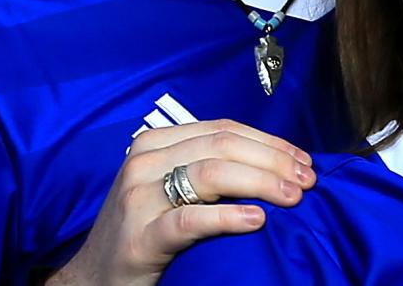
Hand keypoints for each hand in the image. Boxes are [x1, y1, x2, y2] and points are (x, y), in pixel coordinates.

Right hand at [47, 120, 314, 285]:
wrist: (95, 276)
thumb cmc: (148, 226)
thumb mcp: (175, 186)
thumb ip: (213, 166)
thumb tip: (280, 162)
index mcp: (157, 141)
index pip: (225, 130)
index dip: (270, 142)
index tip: (304, 159)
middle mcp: (145, 161)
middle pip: (223, 148)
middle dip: (273, 160)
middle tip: (308, 179)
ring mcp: (139, 197)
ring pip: (211, 175)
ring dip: (261, 183)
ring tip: (293, 195)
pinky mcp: (139, 236)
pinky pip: (189, 220)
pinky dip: (227, 217)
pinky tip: (256, 219)